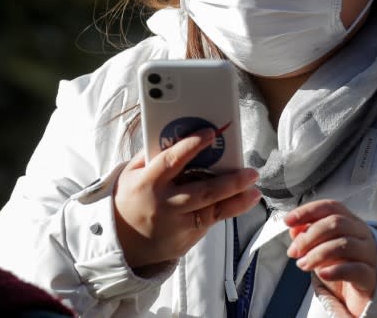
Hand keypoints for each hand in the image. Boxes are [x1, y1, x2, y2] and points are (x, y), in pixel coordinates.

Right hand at [114, 128, 260, 271]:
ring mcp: (176, 224)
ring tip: (254, 191)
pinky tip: (243, 201)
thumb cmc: (129, 199)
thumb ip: (152, 155)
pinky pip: (209, 222)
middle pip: (202, 191)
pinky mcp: (186, 238)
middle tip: (251, 171)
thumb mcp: (131, 174)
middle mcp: (165, 204)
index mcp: (148, 183)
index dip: (192, 146)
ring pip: (212, 212)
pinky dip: (227, 211)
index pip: (172, 161)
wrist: (121, 243)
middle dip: (230, 181)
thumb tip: (177, 133)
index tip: (211, 133)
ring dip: (237, 200)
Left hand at [284, 200, 376, 316]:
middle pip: (336, 223)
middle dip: (309, 236)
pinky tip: (322, 274)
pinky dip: (335, 270)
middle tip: (294, 252)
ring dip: (317, 254)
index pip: (330, 207)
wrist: (359, 295)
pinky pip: (355, 269)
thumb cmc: (340, 266)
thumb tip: (294, 228)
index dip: (308, 211)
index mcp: (350, 221)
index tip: (288, 221)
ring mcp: (369, 254)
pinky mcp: (371, 276)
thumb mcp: (321, 248)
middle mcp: (361, 233)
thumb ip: (307, 236)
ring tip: (303, 265)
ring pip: (344, 245)